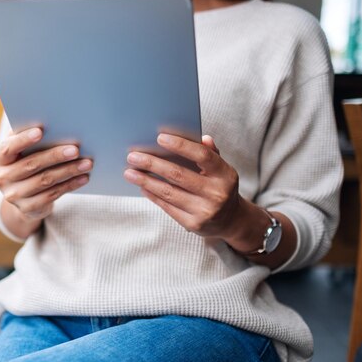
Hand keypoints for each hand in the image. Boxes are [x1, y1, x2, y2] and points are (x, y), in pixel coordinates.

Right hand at [0, 127, 92, 221]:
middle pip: (31, 165)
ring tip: (87, 163)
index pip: (8, 148)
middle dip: (55, 156)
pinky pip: (52, 195)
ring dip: (68, 171)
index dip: (23, 140)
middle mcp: (2, 178)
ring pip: (45, 181)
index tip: (41, 131)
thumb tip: (54, 122)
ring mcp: (14, 196)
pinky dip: (70, 185)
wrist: (23, 198)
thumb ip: (29, 138)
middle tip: (76, 149)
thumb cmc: (26, 163)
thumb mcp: (23, 152)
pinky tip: (83, 178)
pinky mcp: (28, 208)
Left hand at [123, 134, 242, 239]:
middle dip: (152, 164)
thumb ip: (210, 153)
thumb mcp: (221, 169)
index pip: (202, 155)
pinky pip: (167, 207)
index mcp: (225, 174)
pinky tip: (142, 186)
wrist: (231, 220)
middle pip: (178, 175)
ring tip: (129, 172)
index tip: (159, 137)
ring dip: (145, 181)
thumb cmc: (219, 186)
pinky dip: (152, 195)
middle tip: (132, 156)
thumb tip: (202, 138)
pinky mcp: (193, 225)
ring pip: (168, 192)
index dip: (181, 145)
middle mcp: (217, 193)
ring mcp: (205, 211)